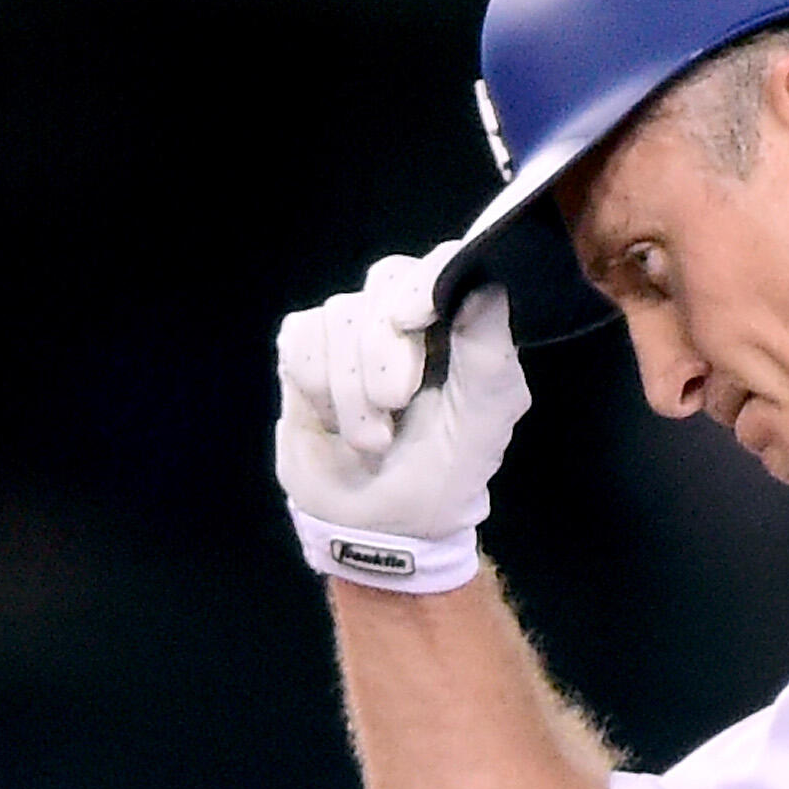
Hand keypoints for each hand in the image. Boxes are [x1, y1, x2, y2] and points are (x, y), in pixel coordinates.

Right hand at [275, 244, 527, 592]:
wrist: (378, 524)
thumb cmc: (443, 472)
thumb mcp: (481, 424)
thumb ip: (489, 355)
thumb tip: (487, 283)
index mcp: (458, 321)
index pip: (442, 263)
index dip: (422, 282)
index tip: (409, 319)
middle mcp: (405, 312)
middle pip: (385, 282)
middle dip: (384, 352)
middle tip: (395, 408)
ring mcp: (351, 328)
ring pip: (338, 316)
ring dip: (350, 389)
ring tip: (371, 439)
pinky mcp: (306, 349)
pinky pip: (299, 336)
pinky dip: (314, 382)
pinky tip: (331, 417)